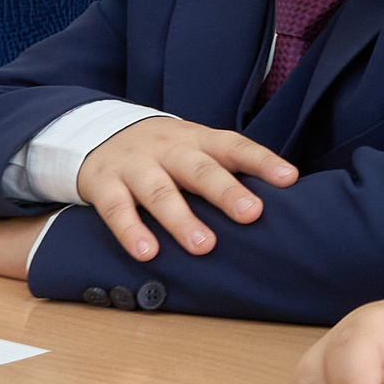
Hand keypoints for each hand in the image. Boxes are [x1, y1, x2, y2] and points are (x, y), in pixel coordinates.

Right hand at [76, 117, 297, 261]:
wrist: (94, 131)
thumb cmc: (163, 151)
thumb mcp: (195, 149)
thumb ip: (227, 169)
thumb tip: (279, 200)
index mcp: (198, 139)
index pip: (234, 146)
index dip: (262, 161)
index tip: (288, 178)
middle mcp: (168, 149)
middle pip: (199, 168)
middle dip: (225, 191)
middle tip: (250, 213)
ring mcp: (135, 165)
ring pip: (159, 190)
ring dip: (181, 219)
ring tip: (203, 246)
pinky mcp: (103, 183)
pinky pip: (116, 208)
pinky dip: (130, 230)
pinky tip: (147, 252)